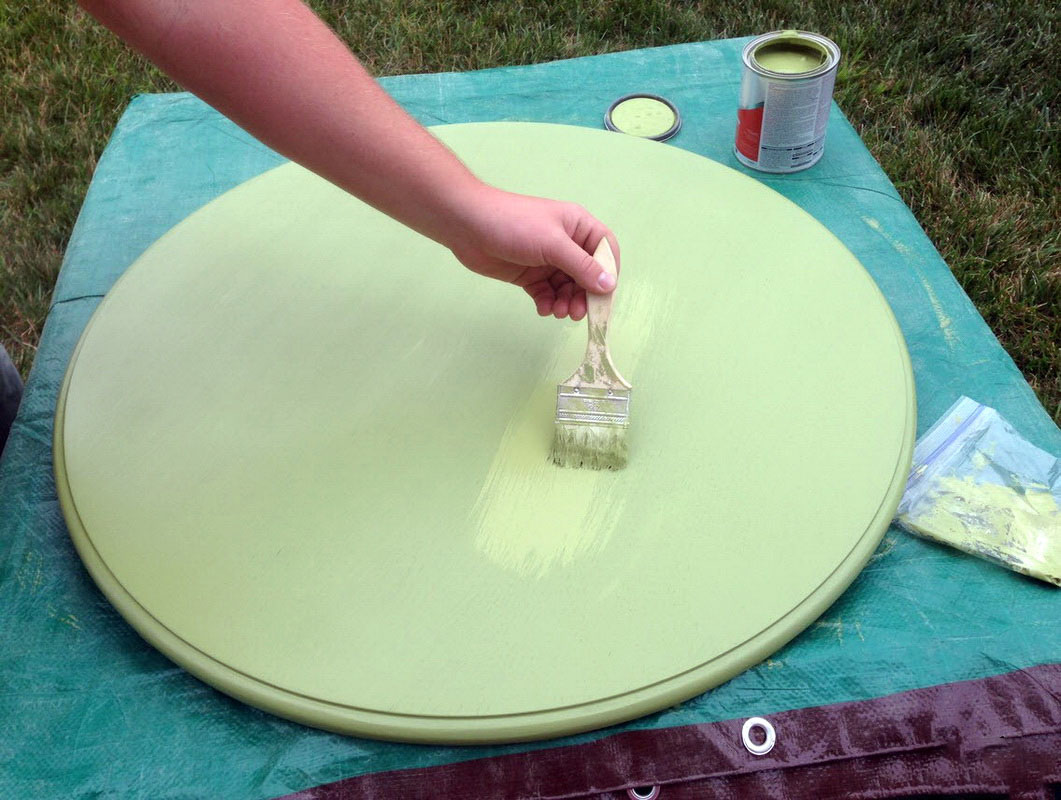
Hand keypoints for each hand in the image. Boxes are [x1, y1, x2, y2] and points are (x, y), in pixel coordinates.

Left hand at [446, 187, 619, 320]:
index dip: (608, 273)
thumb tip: (608, 286)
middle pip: (587, 275)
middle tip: (577, 313)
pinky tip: (544, 309)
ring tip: (558, 312)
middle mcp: (566, 244)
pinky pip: (547, 293)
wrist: (467, 226)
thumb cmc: (514, 225)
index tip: (604, 295)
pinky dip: (548, 303)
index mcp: (578, 226)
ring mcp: (547, 260)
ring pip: (567, 288)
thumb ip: (581, 266)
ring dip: (566, 302)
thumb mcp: (552, 244)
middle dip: (584, 295)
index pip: (605, 251)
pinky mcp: (530, 275)